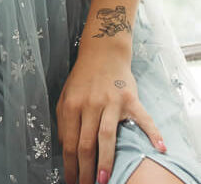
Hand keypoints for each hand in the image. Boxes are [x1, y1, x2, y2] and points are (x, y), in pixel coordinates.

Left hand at [56, 54, 165, 183]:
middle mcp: (90, 104)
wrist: (102, 52)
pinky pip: (143, 118)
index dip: (70, 165)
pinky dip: (152, 133)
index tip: (71, 181)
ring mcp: (111, 102)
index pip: (69, 142)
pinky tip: (159, 148)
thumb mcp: (66, 95)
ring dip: (105, 162)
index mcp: (72, 105)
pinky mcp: (130, 99)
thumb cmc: (83, 78)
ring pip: (107, 137)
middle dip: (85, 171)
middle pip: (86, 144)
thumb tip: (64, 147)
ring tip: (103, 181)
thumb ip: (64, 120)